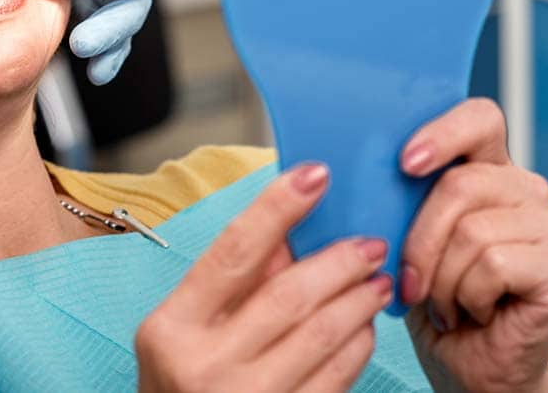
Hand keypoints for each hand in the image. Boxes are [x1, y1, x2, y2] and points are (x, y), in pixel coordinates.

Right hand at [136, 163, 392, 391]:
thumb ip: (228, 283)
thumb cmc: (181, 386)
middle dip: (338, 262)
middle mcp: (205, 364)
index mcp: (172, 328)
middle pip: (288, 295)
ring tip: (376, 280)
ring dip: (357, 301)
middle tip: (368, 243)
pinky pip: (335, 378)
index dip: (277, 207)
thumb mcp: (182, 332)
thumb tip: (286, 231)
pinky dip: (357, 346)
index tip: (314, 175)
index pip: (233, 252)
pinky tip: (363, 326)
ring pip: (321, 336)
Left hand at [398, 99, 547, 391]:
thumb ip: (397, 199)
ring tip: (446, 302)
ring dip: (442, 279)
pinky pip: (494, 264)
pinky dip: (467, 296)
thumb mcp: (402, 240)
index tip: (406, 162)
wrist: (466, 366)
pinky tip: (472, 312)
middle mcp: (524, 189)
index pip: (479, 118)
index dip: (443, 133)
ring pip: (472, 230)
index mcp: (486, 169)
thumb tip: (354, 173)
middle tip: (409, 280)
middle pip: (460, 183)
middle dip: (419, 239)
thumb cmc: (431, 300)